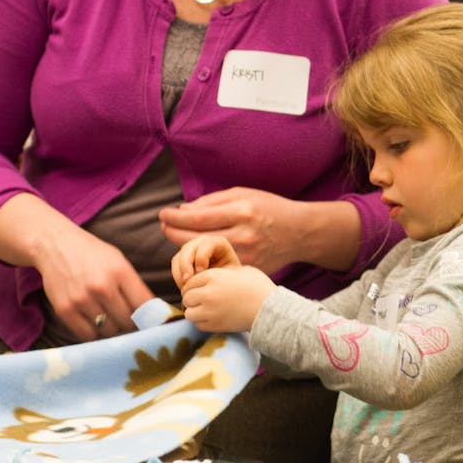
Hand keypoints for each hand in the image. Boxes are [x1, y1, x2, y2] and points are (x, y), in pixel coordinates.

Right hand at [0, 193, 151, 341]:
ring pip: (109, 331)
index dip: (151, 317)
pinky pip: (87, 335)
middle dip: (132, 324)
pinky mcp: (64, 310)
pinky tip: (96, 324)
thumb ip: (134, 286)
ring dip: (113, 330)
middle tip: (130, 321)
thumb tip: (152, 315)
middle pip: (128, 322)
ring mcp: (82, 300)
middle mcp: (102, 287)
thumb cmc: (93, 255)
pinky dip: (94, 334)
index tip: (151, 321)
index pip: (145, 306)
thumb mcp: (119, 262)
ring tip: (112, 320)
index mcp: (121, 272)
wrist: (55, 246)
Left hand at [160, 187, 300, 272]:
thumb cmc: (269, 208)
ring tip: (177, 236)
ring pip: (201, 255)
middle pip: (195, 238)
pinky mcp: (245, 268)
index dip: (174, 217)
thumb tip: (182, 210)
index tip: (162, 214)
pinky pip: (214, 265)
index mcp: (242, 211)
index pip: (197, 217)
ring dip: (183, 246)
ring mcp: (245, 255)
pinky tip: (196, 250)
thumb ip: (212, 201)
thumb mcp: (243, 194)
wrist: (299, 232)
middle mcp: (243, 235)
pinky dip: (201, 258)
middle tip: (164, 225)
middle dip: (172, 231)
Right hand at [171, 234, 240, 289]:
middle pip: (189, 248)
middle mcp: (204, 242)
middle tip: (187, 280)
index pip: (207, 244)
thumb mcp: (229, 275)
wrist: (226, 285)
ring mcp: (192, 249)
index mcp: (219, 243)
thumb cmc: (230, 280)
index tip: (202, 272)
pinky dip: (178, 275)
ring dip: (180, 271)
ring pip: (180, 256)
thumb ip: (217, 271)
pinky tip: (184, 285)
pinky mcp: (183, 258)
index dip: (202, 257)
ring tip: (186, 286)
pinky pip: (175, 264)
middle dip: (186, 264)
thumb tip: (199, 273)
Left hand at [178, 264, 273, 332]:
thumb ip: (222, 272)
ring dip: (195, 311)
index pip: (190, 282)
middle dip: (193, 299)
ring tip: (205, 310)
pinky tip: (213, 318)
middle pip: (187, 297)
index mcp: (213, 276)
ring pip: (189, 312)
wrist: (270, 308)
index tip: (200, 289)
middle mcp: (208, 293)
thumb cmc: (258, 287)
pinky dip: (202, 322)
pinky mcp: (215, 325)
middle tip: (202, 301)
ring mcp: (210, 311)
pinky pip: (198, 324)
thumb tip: (210, 275)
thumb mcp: (240, 271)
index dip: (194, 286)